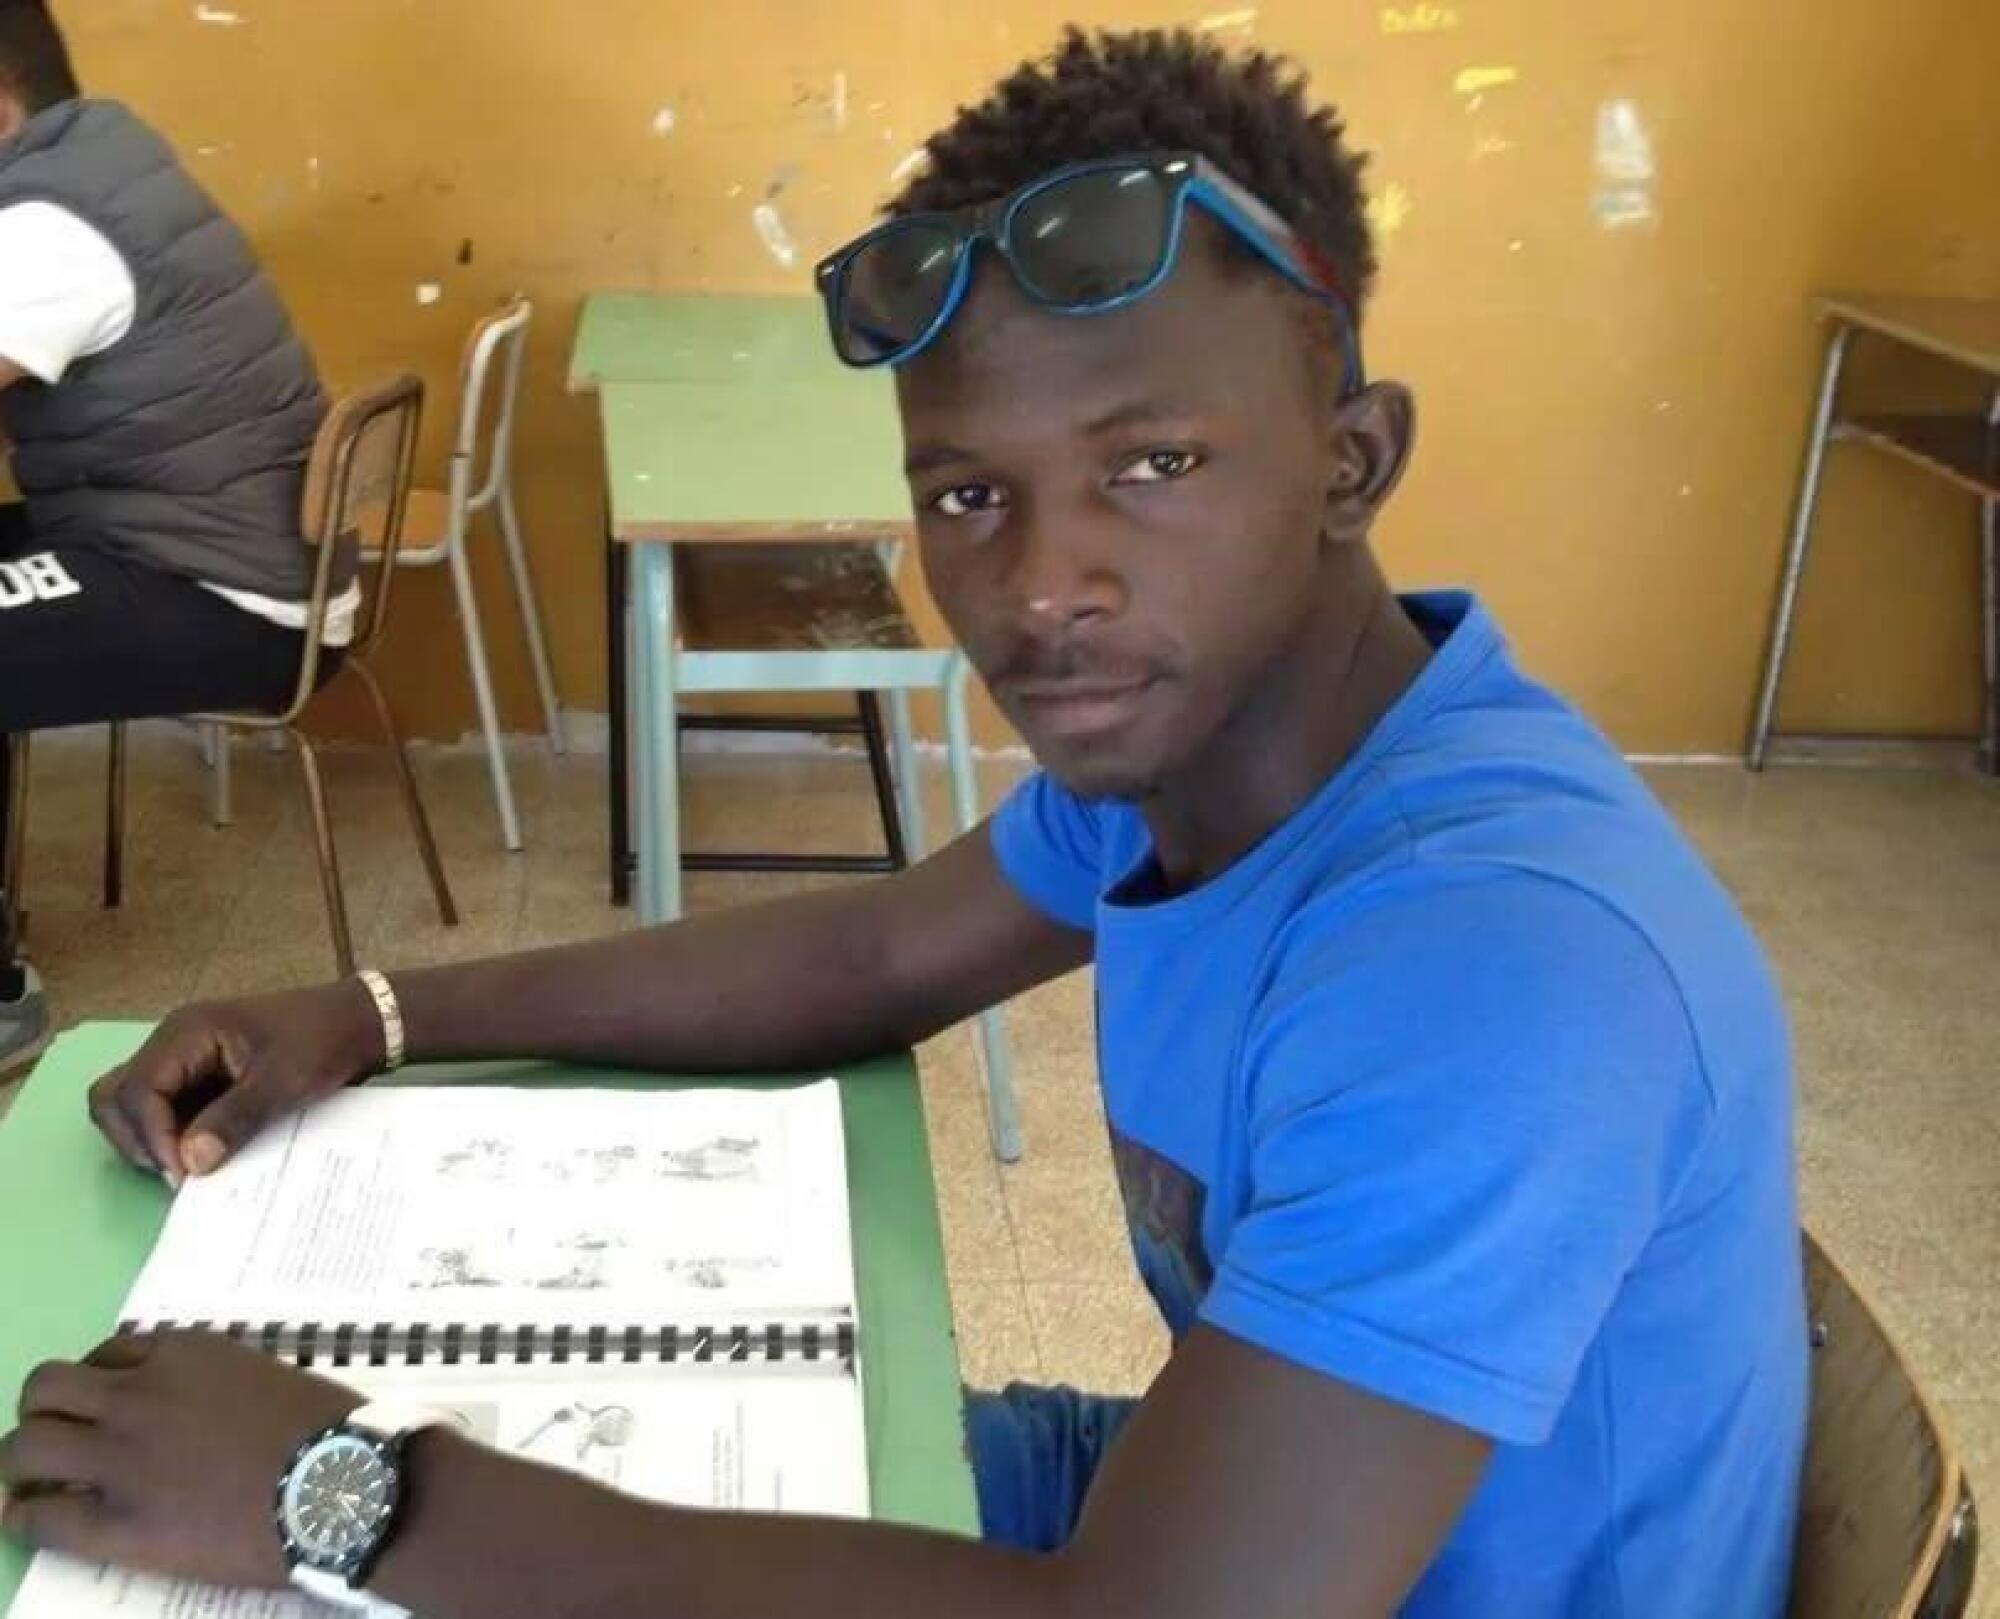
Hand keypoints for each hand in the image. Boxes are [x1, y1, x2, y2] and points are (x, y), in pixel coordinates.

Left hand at [0, 1331, 358, 1587]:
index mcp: (184, 1354)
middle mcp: (139, 1396)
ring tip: (36, 1480)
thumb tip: (194, 1408)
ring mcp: (122, 1460)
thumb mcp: (266, 1375)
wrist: (346, 1486)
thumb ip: (215, 1382)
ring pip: (25, 1447)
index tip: (106, 1406)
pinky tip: (29, 1518)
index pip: (108, 1355)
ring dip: (23, 1460)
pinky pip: (39, 1518)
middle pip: (46, 1389)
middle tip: (60, 1438)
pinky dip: (24, 1516)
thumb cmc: (326, 1429)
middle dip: (43, 1412)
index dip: (99, 1383)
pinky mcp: (118, 1523)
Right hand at [88, 983, 385, 1183]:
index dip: (152, 1136)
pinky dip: (173, 1136)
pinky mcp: (200, 1077)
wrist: (361, 1023)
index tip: (184, 1174)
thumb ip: (234, 1119)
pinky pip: (166, 1110)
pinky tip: (202, 1158)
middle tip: (179, 1174)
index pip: (137, 1090)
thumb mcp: (284, 1082)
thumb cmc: (324, 1042)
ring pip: (133, 1105)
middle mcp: (175, 1042)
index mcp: (187, 1032)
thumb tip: (188, 1162)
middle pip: (117, 1097)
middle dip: (137, 1140)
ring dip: (150, 1140)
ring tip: (189, 1168)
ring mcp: (184, 1060)